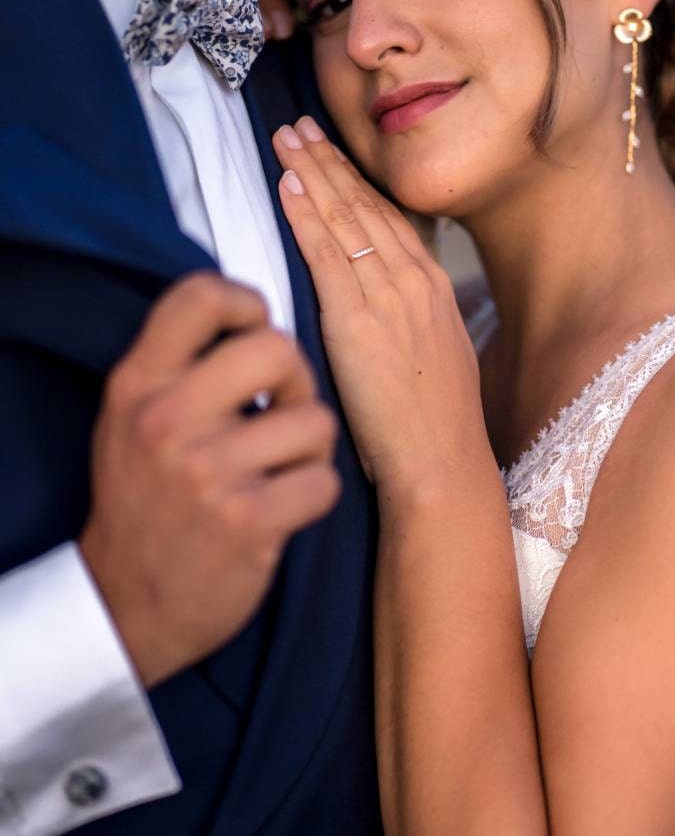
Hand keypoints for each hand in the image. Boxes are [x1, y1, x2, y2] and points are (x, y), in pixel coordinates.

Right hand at [80, 273, 339, 688]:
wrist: (126, 604)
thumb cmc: (144, 496)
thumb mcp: (133, 416)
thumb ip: (179, 363)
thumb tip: (256, 314)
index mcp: (138, 382)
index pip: (201, 296)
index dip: (246, 302)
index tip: (256, 331)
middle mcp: (167, 420)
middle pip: (277, 348)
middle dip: (298, 379)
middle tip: (284, 409)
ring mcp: (207, 473)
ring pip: (316, 420)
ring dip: (312, 447)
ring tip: (282, 466)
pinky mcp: (248, 523)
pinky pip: (324, 481)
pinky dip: (316, 493)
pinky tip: (286, 505)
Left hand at [273, 118, 490, 492]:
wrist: (441, 464)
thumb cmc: (435, 426)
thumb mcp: (437, 355)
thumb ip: (413, 319)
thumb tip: (388, 303)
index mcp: (434, 287)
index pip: (388, 217)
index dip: (354, 179)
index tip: (329, 151)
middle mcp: (415, 281)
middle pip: (365, 205)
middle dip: (328, 161)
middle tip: (298, 125)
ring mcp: (388, 297)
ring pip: (344, 218)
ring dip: (311, 173)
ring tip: (285, 139)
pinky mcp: (357, 320)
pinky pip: (325, 253)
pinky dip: (304, 215)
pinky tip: (286, 187)